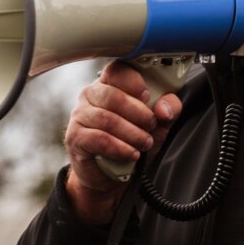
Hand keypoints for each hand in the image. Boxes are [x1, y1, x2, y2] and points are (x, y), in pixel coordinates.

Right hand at [63, 61, 179, 224]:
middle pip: (112, 95)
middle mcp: (91, 95)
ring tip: (145, 143)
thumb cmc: (132, 141)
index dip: (133, 81)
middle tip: (152, 125)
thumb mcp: (157, 124)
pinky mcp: (75, 137)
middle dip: (138, 113)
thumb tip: (164, 109)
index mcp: (110, 84)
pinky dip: (120, 148)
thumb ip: (167, 110)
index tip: (147, 95)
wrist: (111, 174)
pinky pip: (99, 139)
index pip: (116, 70)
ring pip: (107, 119)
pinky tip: (132, 153)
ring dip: (132, 133)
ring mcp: (80, 115)